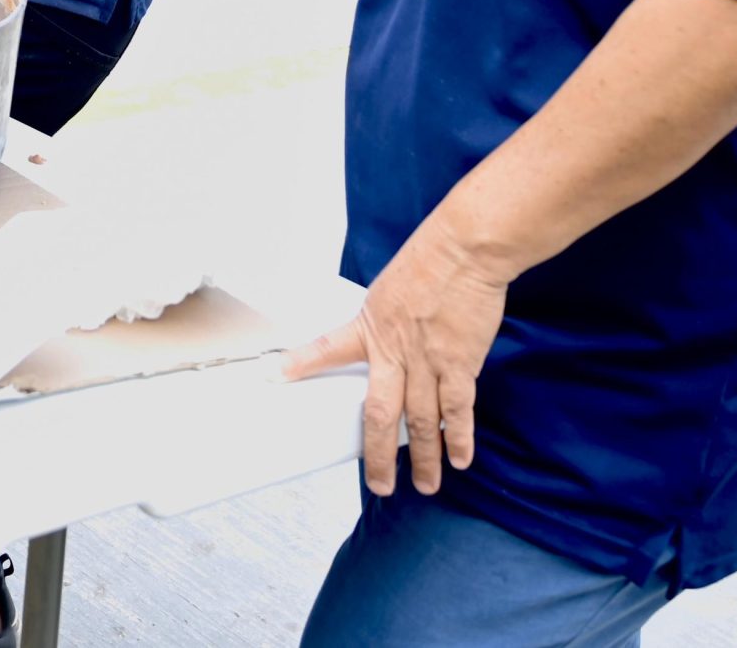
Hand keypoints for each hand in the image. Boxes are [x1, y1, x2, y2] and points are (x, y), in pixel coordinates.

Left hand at [283, 214, 507, 497]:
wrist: (465, 250)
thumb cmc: (430, 261)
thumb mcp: (389, 289)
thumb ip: (384, 322)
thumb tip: (386, 344)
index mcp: (370, 326)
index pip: (326, 348)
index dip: (299, 363)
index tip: (272, 376)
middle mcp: (395, 350)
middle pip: (381, 414)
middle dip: (379, 455)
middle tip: (379, 485)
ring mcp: (428, 361)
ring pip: (422, 421)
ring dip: (425, 457)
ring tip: (426, 484)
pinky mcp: (460, 364)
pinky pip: (458, 409)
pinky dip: (459, 437)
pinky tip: (459, 458)